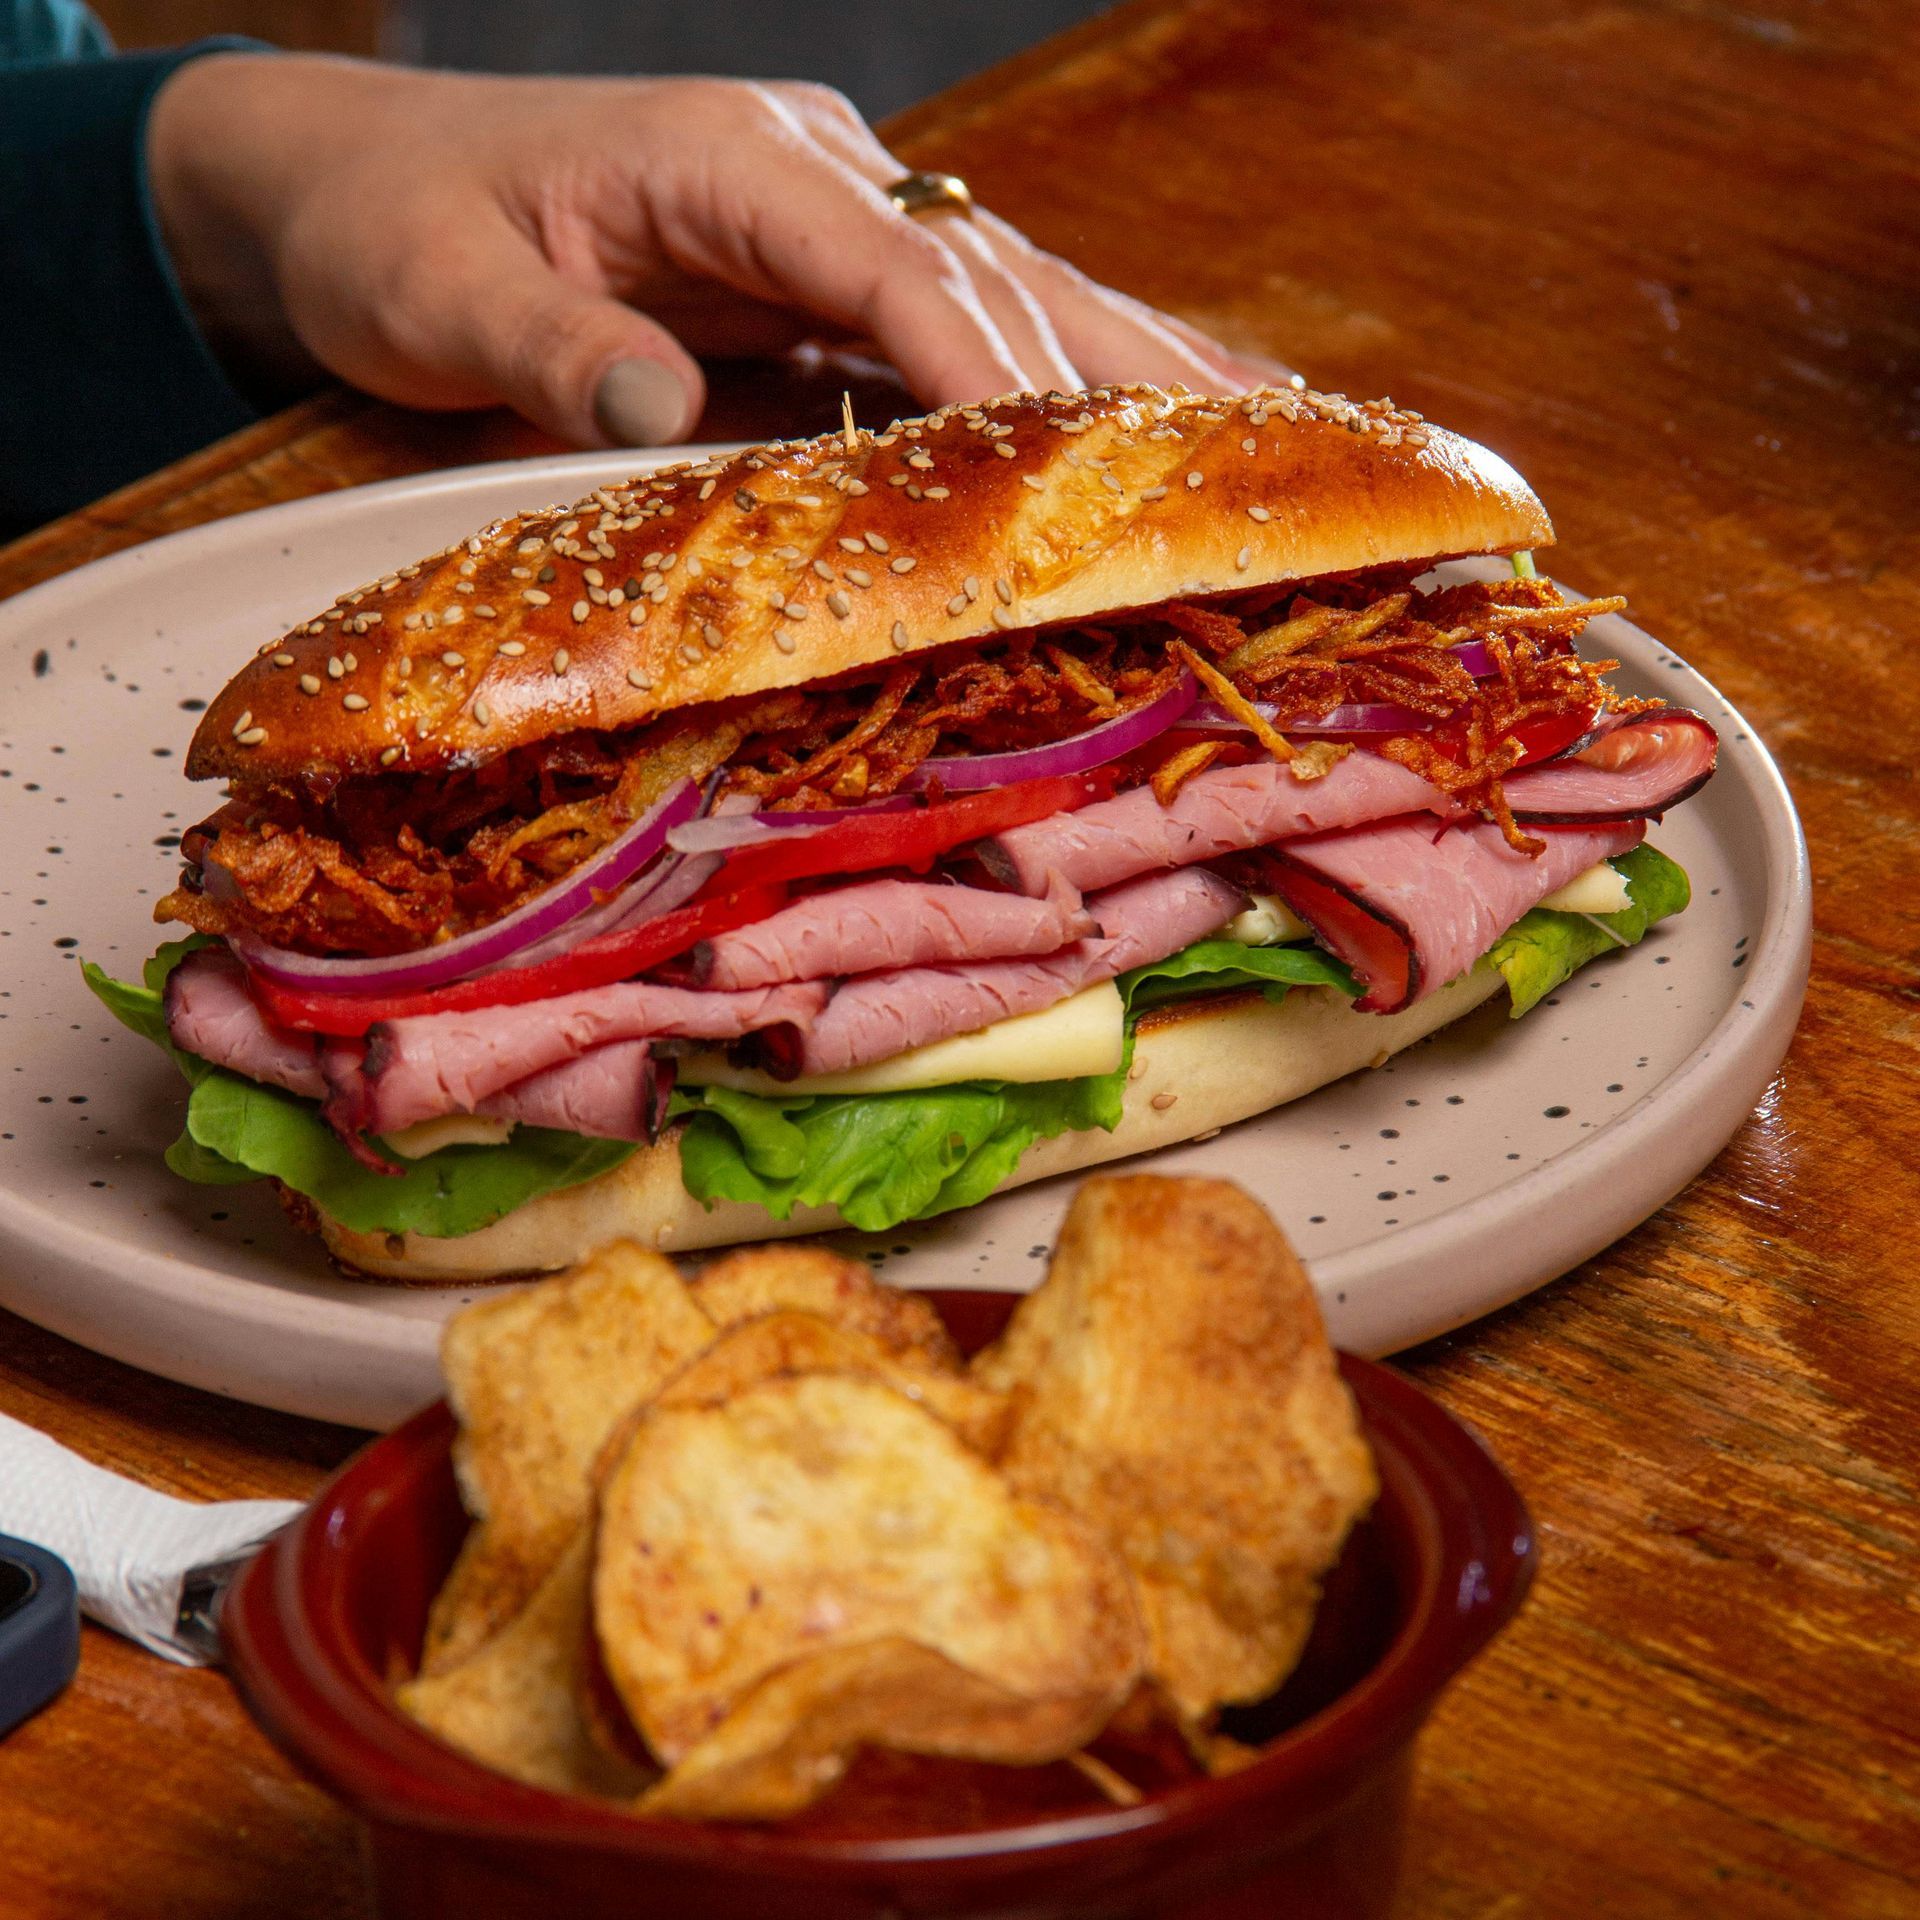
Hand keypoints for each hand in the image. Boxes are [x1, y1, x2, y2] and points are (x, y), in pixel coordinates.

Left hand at [146, 55, 1288, 447]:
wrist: (364, 190)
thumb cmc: (399, 228)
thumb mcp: (436, 292)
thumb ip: (545, 349)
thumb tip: (655, 404)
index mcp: (730, 155)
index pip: (894, 261)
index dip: (983, 363)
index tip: (1057, 468)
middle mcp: (812, 174)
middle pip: (998, 271)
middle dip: (1113, 379)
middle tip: (1241, 474)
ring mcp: (835, 223)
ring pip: (1019, 293)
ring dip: (1135, 374)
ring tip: (1267, 445)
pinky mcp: (835, 283)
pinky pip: (976, 331)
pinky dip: (1076, 380)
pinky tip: (1163, 422)